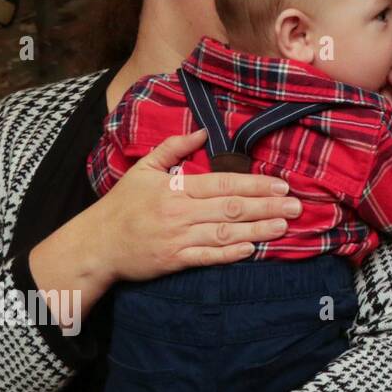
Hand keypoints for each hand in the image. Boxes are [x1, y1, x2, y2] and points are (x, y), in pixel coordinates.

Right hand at [85, 129, 300, 283]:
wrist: (94, 245)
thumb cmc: (121, 206)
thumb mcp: (143, 169)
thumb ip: (173, 148)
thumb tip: (201, 130)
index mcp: (176, 189)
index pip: (223, 183)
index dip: (255, 184)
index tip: (281, 185)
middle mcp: (180, 213)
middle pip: (231, 208)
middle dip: (267, 206)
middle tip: (296, 206)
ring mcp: (178, 238)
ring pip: (225, 233)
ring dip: (257, 230)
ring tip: (283, 226)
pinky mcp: (174, 261)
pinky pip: (207, 258)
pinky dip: (230, 255)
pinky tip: (253, 250)